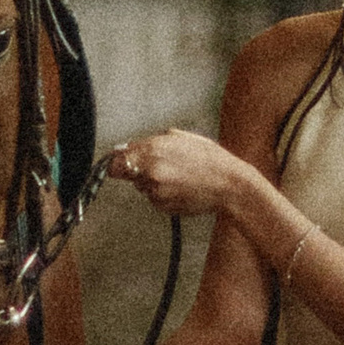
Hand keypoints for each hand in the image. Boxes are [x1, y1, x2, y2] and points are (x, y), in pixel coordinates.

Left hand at [108, 128, 245, 220]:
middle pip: (125, 175)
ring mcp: (156, 191)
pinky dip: (163, 194)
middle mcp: (151, 171)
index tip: (118, 163)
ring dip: (151, 182)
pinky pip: (154, 199)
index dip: (116, 162)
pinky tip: (181, 187)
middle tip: (156, 168)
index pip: (115, 162)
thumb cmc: (209, 158)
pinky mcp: (163, 206)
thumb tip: (128, 148)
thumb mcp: (179, 138)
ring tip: (177, 176)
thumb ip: (150, 142)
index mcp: (153, 150)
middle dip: (136, 171)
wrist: (229, 184)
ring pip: (141, 187)